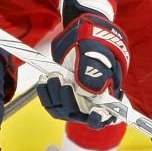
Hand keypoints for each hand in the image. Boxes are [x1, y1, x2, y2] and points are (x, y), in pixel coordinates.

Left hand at [37, 14, 129, 128]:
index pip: (105, 115)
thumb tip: (92, 92)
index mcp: (107, 93)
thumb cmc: (95, 41)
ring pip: (63, 109)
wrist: (82, 32)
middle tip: (64, 79)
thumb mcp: (96, 51)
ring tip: (52, 75)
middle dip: (69, 98)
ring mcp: (76, 98)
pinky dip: (45, 93)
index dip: (100, 118)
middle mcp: (92, 100)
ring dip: (55, 94)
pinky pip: (51, 102)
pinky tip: (44, 79)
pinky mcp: (62, 94)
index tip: (95, 113)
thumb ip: (95, 71)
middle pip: (79, 113)